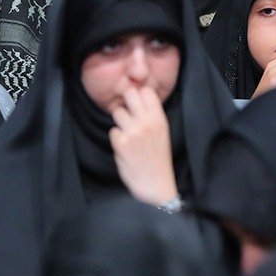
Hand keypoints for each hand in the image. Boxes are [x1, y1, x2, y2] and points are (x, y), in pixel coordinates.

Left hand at [109, 85, 178, 204]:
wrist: (155, 185)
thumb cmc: (158, 158)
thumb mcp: (162, 133)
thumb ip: (152, 115)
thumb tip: (137, 96)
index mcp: (160, 119)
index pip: (146, 91)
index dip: (139, 95)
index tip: (138, 103)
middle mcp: (147, 122)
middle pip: (129, 94)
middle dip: (126, 101)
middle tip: (128, 113)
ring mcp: (133, 132)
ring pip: (117, 112)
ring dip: (120, 122)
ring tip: (128, 133)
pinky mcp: (121, 144)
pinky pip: (112, 131)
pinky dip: (116, 139)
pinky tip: (125, 147)